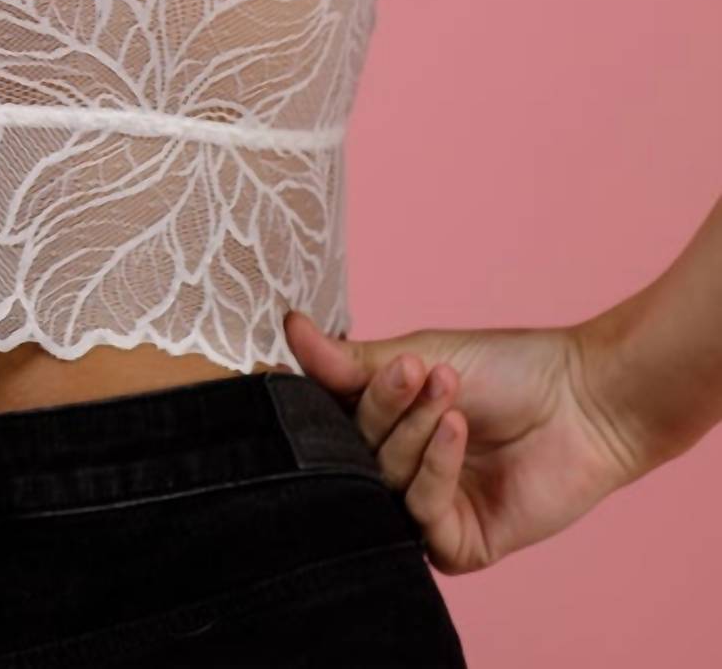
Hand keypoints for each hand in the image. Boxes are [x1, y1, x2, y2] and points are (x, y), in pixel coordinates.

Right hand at [284, 310, 647, 574]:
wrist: (583, 400)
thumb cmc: (506, 370)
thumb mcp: (418, 355)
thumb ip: (349, 361)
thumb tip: (288, 327)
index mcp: (379, 424)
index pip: (325, 418)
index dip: (327, 395)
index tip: (335, 363)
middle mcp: (395, 469)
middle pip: (350, 450)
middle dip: (384, 407)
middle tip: (416, 372)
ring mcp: (425, 508)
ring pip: (383, 481)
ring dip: (414, 434)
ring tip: (448, 394)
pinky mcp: (458, 544)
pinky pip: (421, 516)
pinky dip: (435, 468)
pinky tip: (457, 431)